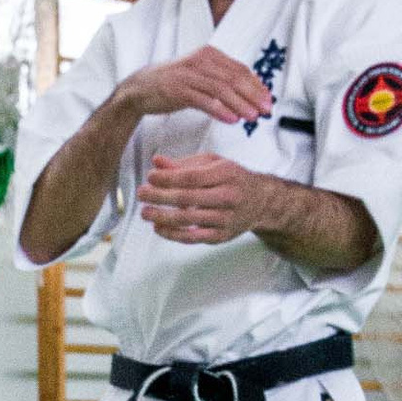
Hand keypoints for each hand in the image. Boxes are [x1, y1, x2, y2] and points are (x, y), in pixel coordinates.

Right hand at [122, 49, 272, 129]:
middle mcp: (201, 60)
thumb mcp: (201, 76)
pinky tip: (231, 119)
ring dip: (240, 104)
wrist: (140, 88)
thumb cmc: (174, 84)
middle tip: (265, 111)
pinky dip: (220, 110)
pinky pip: (204, 100)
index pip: (240, 69)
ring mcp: (189, 74)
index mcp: (209, 54)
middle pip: (234, 78)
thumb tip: (250, 92)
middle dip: (253, 96)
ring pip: (221, 89)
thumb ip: (222, 81)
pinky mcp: (178, 89)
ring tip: (252, 117)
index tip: (268, 100)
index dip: (257, 86)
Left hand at [138, 151, 269, 245]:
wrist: (260, 202)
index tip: (150, 177)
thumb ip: (184, 164)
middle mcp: (228, 196)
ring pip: (188, 220)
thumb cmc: (232, 178)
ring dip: (163, 217)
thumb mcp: (213, 163)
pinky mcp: (221, 236)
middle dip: (161, 196)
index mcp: (226, 174)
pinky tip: (158, 227)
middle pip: (188, 198)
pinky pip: (193, 238)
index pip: (192, 177)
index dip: (168, 178)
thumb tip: (157, 162)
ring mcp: (225, 218)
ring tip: (145, 212)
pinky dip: (173, 234)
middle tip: (141, 193)